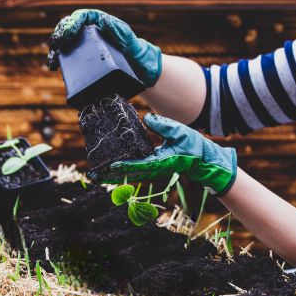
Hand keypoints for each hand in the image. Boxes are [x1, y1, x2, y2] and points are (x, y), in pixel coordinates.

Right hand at [47, 9, 161, 86]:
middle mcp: (92, 32)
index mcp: (101, 24)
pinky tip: (54, 66)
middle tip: (55, 46)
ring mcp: (87, 45)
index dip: (72, 22)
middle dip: (59, 35)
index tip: (67, 34)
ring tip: (52, 60)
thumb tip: (105, 21)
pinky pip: (68, 55)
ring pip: (66, 41)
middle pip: (70, 27)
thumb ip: (121, 31)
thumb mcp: (131, 41)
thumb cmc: (137, 53)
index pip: (82, 17)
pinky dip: (59, 59)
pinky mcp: (85, 58)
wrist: (140, 69)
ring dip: (55, 49)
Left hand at [98, 113, 236, 194]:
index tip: (108, 165)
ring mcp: (152, 170)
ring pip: (128, 175)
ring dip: (112, 175)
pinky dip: (120, 171)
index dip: (122, 165)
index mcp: (160, 162)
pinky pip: (133, 171)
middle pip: (127, 174)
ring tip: (95, 175)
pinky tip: (109, 170)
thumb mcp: (179, 131)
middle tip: (92, 175)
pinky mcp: (152, 168)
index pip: (138, 164)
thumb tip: (146, 119)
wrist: (204, 160)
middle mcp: (154, 169)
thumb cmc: (194, 146)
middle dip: (110, 175)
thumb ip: (163, 125)